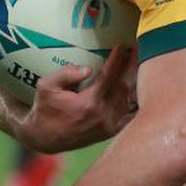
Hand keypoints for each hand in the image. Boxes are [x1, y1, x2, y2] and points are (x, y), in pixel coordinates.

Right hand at [20, 46, 137, 151]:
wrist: (45, 139)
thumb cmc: (45, 109)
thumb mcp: (47, 87)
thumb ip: (66, 75)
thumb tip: (87, 68)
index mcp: (88, 103)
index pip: (109, 76)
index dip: (117, 59)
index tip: (123, 46)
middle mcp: (102, 115)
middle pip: (124, 86)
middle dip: (131, 66)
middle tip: (136, 50)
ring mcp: (109, 125)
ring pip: (129, 99)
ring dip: (135, 80)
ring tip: (139, 64)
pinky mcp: (110, 132)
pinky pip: (130, 114)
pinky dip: (136, 100)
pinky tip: (140, 87)